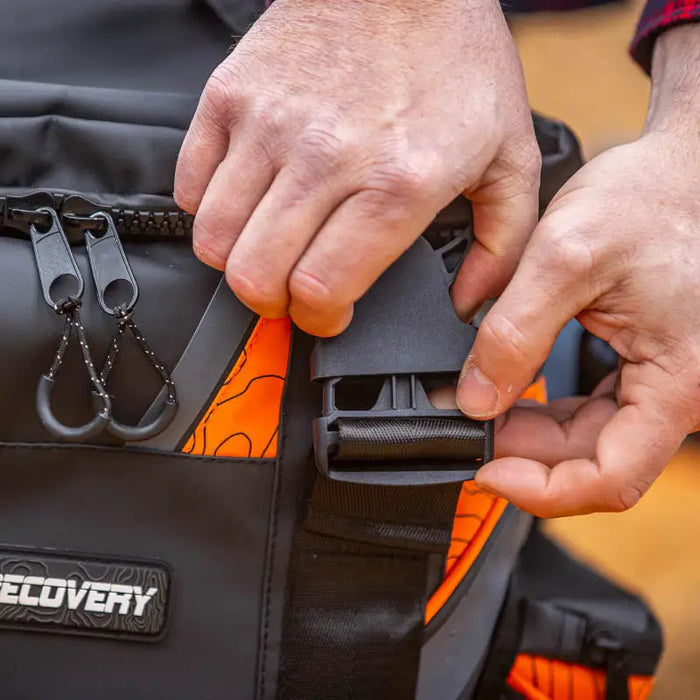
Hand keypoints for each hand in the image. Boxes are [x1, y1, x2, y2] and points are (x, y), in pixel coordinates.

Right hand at [175, 0, 539, 335]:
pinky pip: (190, 183)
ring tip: (267, 250)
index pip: (321, 288)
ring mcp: (268, 125)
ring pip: (215, 239)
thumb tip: (467, 302)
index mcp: (396, 183)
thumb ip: (501, 242)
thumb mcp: (509, 154)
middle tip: (289, 292)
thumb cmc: (455, 57)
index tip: (326, 315)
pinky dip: (209, 209)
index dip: (318, 320)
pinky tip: (246, 201)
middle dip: (270, 303)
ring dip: (238, 262)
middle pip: (255, 275)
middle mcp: (325, 158)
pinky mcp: (231, 96)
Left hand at [455, 24, 699, 516]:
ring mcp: (661, 384)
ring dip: (531, 434)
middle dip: (524, 453)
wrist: (679, 170)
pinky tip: (512, 387)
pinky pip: (592, 411)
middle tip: (467, 424)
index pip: (611, 479)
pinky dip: (547, 409)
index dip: (541, 489)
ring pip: (589, 441)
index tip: (486, 470)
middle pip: (593, 463)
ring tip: (482, 402)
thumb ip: (514, 334)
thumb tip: (475, 398)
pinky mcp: (642, 369)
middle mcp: (678, 395)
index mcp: (676, 382)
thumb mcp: (565, 259)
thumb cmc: (649, 198)